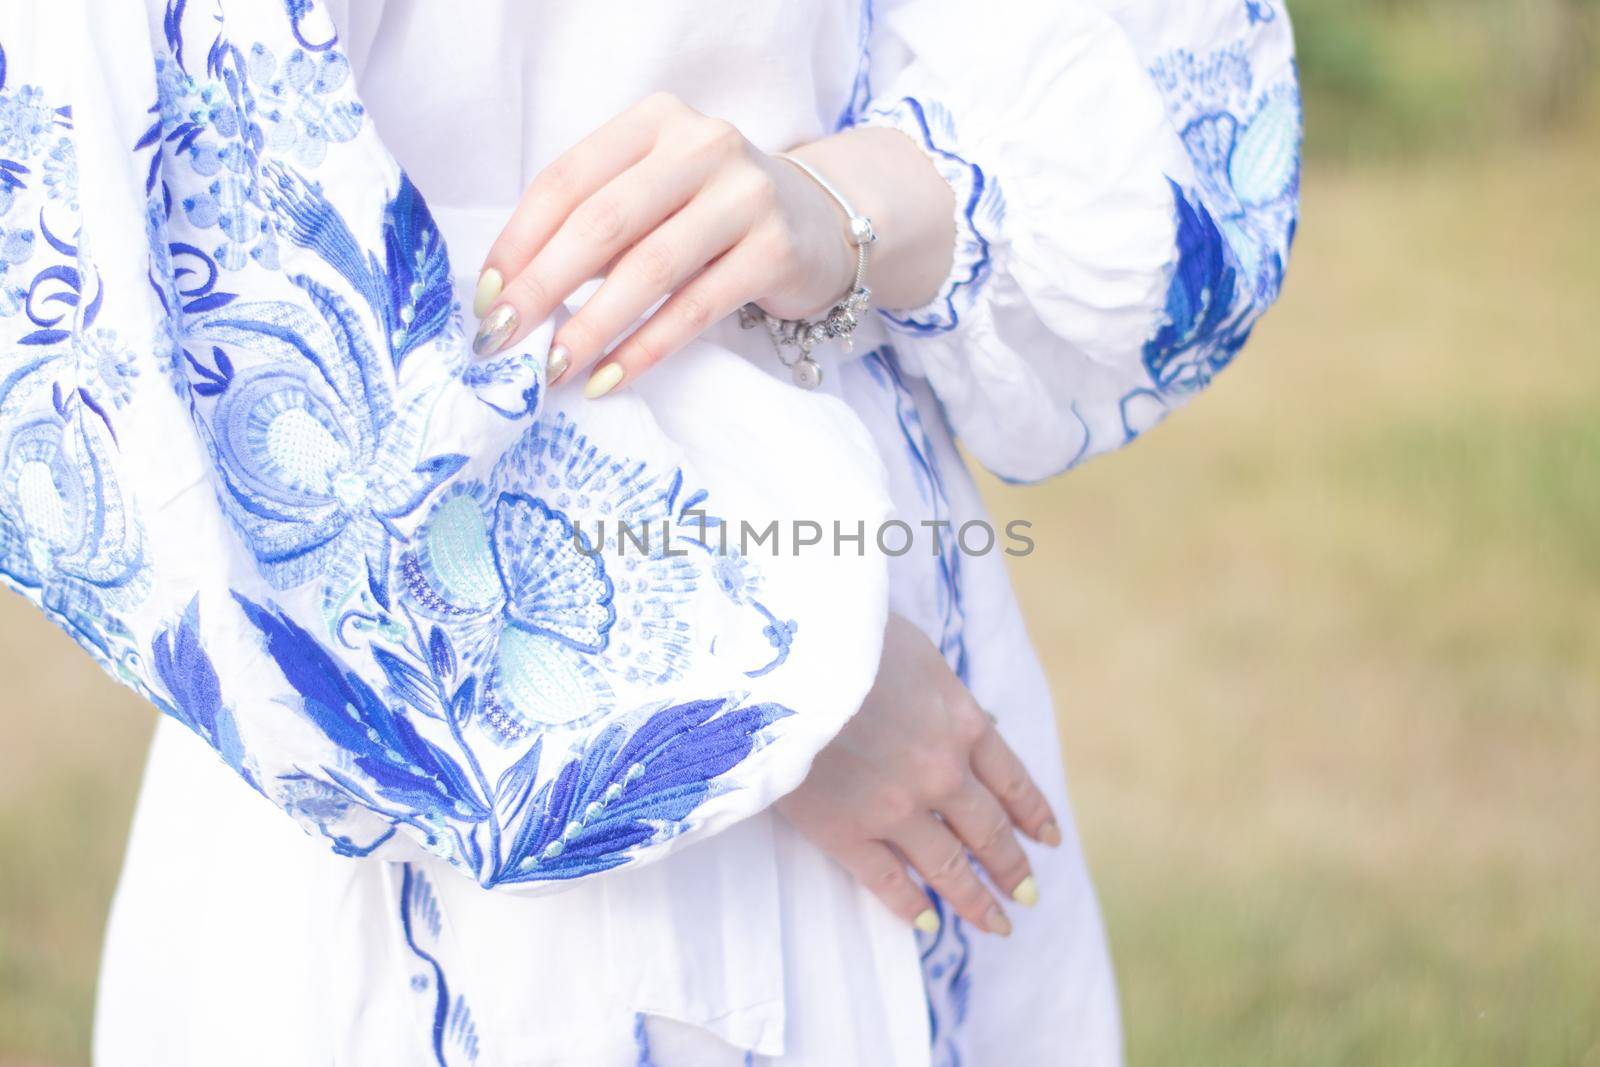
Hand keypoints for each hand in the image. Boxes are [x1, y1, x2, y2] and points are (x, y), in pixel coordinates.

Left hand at [470, 91, 857, 396]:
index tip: (486, 298)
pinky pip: (695, 309)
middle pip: (603, 222)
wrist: (823, 223)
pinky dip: (645, 349)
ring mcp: (746, 195)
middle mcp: (702, 145)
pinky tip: (608, 378)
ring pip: (649, 269)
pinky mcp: (776, 250)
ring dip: (591, 326)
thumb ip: (596, 225)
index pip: (568, 180)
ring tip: (551, 368)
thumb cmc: (712, 215)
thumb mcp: (653, 196)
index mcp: (654, 121)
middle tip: (501, 340)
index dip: (519, 242)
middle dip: (543, 287)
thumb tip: (515, 293)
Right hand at [777, 614, 1062, 936]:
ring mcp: (895, 808)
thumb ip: (948, 693)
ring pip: (948, 868)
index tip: (1048, 841)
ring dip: (975, 902)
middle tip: (1027, 894)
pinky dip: (910, 907)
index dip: (1033, 814)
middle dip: (1012, 867)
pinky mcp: (845, 831)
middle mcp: (941, 773)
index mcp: (962, 723)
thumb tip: (984, 720)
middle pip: (988, 831)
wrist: (785, 662)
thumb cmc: (848, 638)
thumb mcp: (917, 651)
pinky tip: (926, 924)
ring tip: (994, 925)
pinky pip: (887, 881)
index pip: (1012, 781)